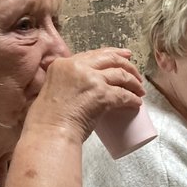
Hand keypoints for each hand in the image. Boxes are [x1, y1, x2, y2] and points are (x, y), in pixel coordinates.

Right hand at [28, 48, 144, 142]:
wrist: (50, 132)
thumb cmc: (46, 119)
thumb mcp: (51, 89)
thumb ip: (64, 83)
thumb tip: (78, 88)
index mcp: (64, 63)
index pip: (92, 54)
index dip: (111, 54)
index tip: (123, 56)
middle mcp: (78, 66)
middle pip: (110, 59)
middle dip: (127, 64)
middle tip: (137, 73)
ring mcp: (91, 79)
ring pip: (120, 75)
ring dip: (134, 82)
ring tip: (140, 90)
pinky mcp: (102, 94)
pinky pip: (123, 95)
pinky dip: (133, 99)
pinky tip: (137, 103)